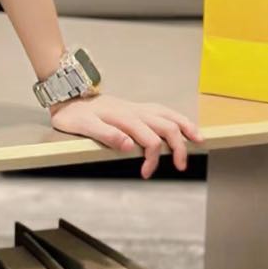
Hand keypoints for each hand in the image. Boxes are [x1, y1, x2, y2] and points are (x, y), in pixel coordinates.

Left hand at [48, 92, 203, 177]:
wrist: (68, 95)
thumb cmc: (74, 114)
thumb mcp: (83, 126)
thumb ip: (107, 135)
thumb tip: (129, 146)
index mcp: (124, 118)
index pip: (149, 140)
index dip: (152, 159)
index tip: (146, 173)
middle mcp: (135, 111)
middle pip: (167, 127)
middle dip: (178, 147)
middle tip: (181, 166)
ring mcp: (137, 108)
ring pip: (169, 115)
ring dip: (186, 127)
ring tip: (199, 140)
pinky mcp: (136, 107)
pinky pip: (163, 111)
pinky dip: (177, 118)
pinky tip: (182, 126)